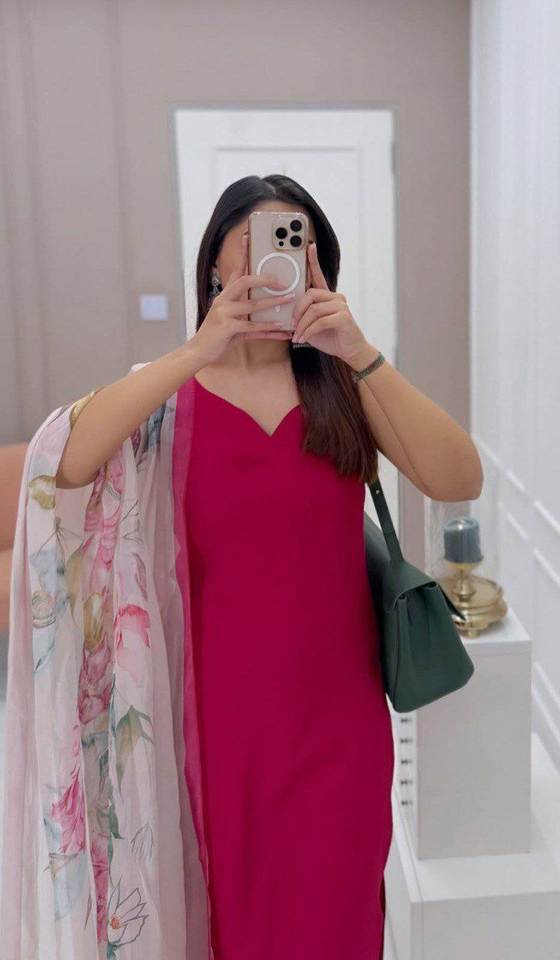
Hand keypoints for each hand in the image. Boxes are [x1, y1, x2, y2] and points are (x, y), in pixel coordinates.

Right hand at [189, 233, 294, 365]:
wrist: (198, 351)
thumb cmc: (217, 335)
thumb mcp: (229, 319)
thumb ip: (246, 313)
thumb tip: (268, 311)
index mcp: (224, 295)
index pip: (236, 270)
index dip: (243, 253)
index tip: (248, 237)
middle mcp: (223, 300)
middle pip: (245, 282)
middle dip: (265, 279)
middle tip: (283, 281)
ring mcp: (224, 314)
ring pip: (252, 305)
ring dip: (273, 303)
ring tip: (289, 301)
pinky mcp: (228, 329)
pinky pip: (253, 328)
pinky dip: (268, 328)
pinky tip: (282, 329)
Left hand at [291, 242, 371, 364]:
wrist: (350, 352)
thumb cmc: (330, 337)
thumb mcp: (311, 326)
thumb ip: (302, 317)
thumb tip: (285, 316)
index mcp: (327, 297)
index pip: (319, 275)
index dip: (313, 261)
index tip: (309, 246)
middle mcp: (336, 297)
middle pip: (310, 294)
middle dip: (298, 310)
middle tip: (292, 325)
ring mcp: (341, 306)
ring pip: (314, 309)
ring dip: (302, 325)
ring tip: (297, 336)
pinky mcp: (344, 317)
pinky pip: (321, 321)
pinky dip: (309, 331)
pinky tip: (304, 339)